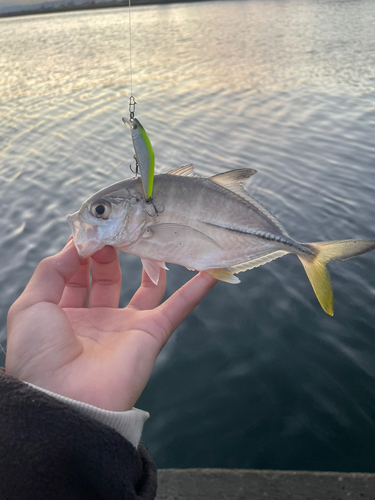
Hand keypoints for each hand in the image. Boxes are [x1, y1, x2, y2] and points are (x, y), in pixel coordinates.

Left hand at [6, 240, 216, 410]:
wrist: (63, 400)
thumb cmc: (39, 354)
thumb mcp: (32, 304)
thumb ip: (52, 269)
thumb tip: (76, 243)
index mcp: (65, 313)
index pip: (77, 273)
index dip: (82, 250)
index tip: (91, 227)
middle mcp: (97, 318)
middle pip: (111, 276)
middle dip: (112, 250)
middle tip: (117, 227)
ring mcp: (125, 326)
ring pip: (147, 289)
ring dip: (151, 264)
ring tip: (153, 235)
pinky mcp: (151, 335)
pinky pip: (179, 308)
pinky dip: (196, 290)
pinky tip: (210, 269)